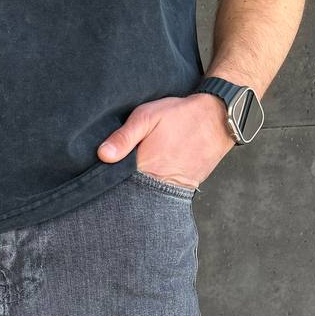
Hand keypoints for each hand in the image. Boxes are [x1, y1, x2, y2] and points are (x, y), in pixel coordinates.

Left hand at [97, 93, 235, 188]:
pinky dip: (153, 193)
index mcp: (144, 169)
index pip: (115, 185)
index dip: (106, 181)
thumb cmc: (180, 116)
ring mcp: (171, 192)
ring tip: (134, 179)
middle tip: (114, 179)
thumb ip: (124, 137)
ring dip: (137, 192)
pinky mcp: (182, 192)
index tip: (97, 177)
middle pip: (130, 196)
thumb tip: (102, 155)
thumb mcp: (147, 117)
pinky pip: (162, 198)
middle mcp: (157, 186)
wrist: (217, 120)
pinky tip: (149, 182)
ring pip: (146, 199)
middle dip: (121, 189)